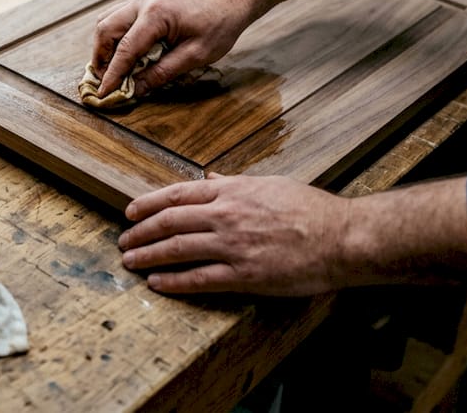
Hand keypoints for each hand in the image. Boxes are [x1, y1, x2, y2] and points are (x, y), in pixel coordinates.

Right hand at [91, 0, 253, 96]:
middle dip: (100, 58)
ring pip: (106, 20)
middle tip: (105, 81)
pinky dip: (112, 35)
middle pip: (105, 30)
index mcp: (156, 15)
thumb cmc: (219, 24)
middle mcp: (143, 2)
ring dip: (103, 45)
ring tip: (110, 68)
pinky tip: (121, 52)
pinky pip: (117, 16)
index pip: (125, 50)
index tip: (103, 93)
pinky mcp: (145, 0)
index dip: (112, 75)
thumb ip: (163, 72)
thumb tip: (137, 89)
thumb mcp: (195, 55)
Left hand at [117, 174, 351, 295]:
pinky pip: (200, 279)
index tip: (130, 212)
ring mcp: (234, 246)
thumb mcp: (270, 185)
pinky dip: (174, 282)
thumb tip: (210, 181)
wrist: (343, 237)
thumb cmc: (312, 209)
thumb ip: (235, 185)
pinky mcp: (245, 275)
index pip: (178, 194)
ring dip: (149, 256)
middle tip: (123, 240)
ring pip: (178, 249)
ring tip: (131, 261)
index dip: (149, 203)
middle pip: (170, 222)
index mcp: (233, 192)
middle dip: (141, 232)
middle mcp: (228, 216)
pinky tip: (158, 284)